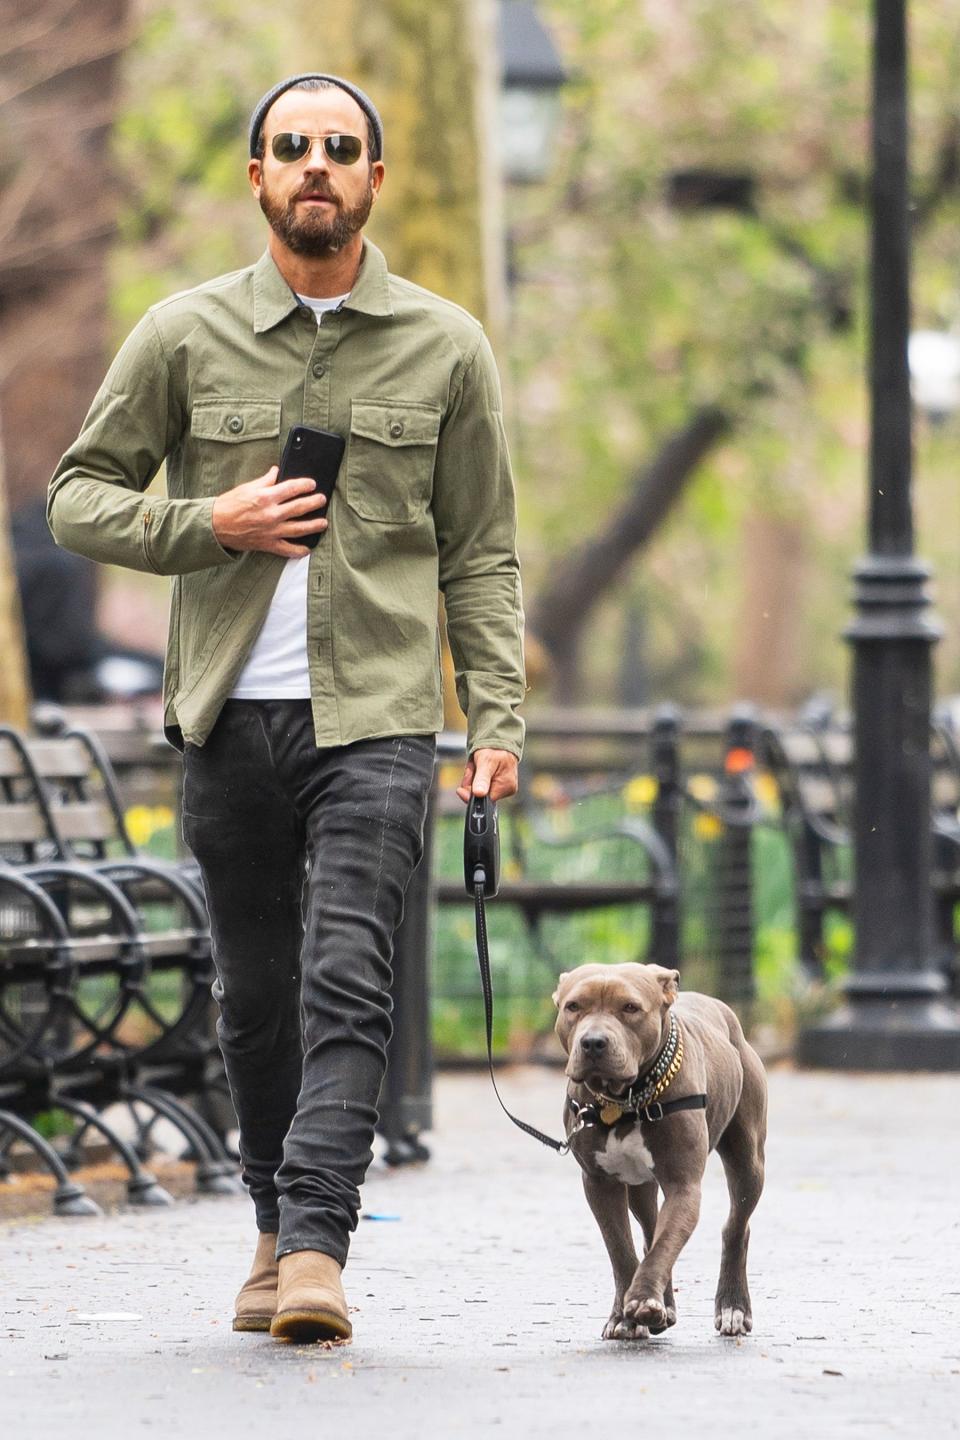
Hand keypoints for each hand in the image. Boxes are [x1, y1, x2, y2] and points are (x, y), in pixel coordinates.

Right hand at [211, 465, 328, 556]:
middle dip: (314, 503)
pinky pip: (287, 549)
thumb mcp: (247, 487)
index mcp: (265, 497)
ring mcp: (271, 531)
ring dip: (313, 526)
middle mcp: (271, 514)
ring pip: (299, 529)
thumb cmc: (228, 505)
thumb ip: (265, 481)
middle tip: (322, 500)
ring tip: (323, 523)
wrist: (215, 526)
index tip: (312, 484)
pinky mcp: (268, 544)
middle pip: (299, 508)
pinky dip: (299, 550)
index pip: (291, 488)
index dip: (305, 485)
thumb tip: (276, 472)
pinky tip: (307, 548)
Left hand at [456, 748, 518, 804]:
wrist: (498, 741)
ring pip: (478, 789)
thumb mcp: (486, 762)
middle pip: (479, 795)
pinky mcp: (496, 784)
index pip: (483, 800)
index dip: (471, 792)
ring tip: (476, 765)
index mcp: (506, 787)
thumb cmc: (495, 749)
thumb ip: (482, 779)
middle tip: (473, 768)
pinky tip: (478, 767)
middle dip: (471, 781)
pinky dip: (475, 776)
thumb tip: (479, 794)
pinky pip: (480, 784)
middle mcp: (506, 790)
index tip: (464, 784)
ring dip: (472, 777)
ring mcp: (501, 787)